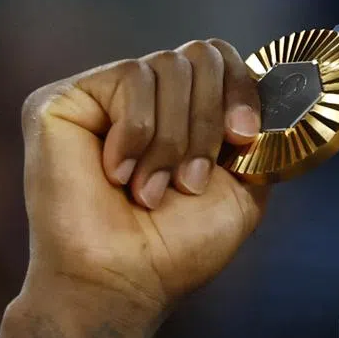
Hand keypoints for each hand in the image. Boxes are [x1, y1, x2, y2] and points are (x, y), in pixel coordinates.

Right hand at [19, 39, 268, 321]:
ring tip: (152, 190)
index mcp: (182, 115)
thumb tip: (275, 100)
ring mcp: (102, 97)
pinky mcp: (63, 99)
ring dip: (172, 139)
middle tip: (190, 180)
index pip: (220, 59)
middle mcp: (143, 99)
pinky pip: (128, 78)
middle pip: (199, 56)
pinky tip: (117, 175)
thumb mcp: (242, 192)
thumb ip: (258, 141)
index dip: (240, 90)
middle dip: (207, 122)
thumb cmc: (175, 250)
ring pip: (166, 67)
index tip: (243, 138)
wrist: (124, 281)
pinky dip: (137, 133)